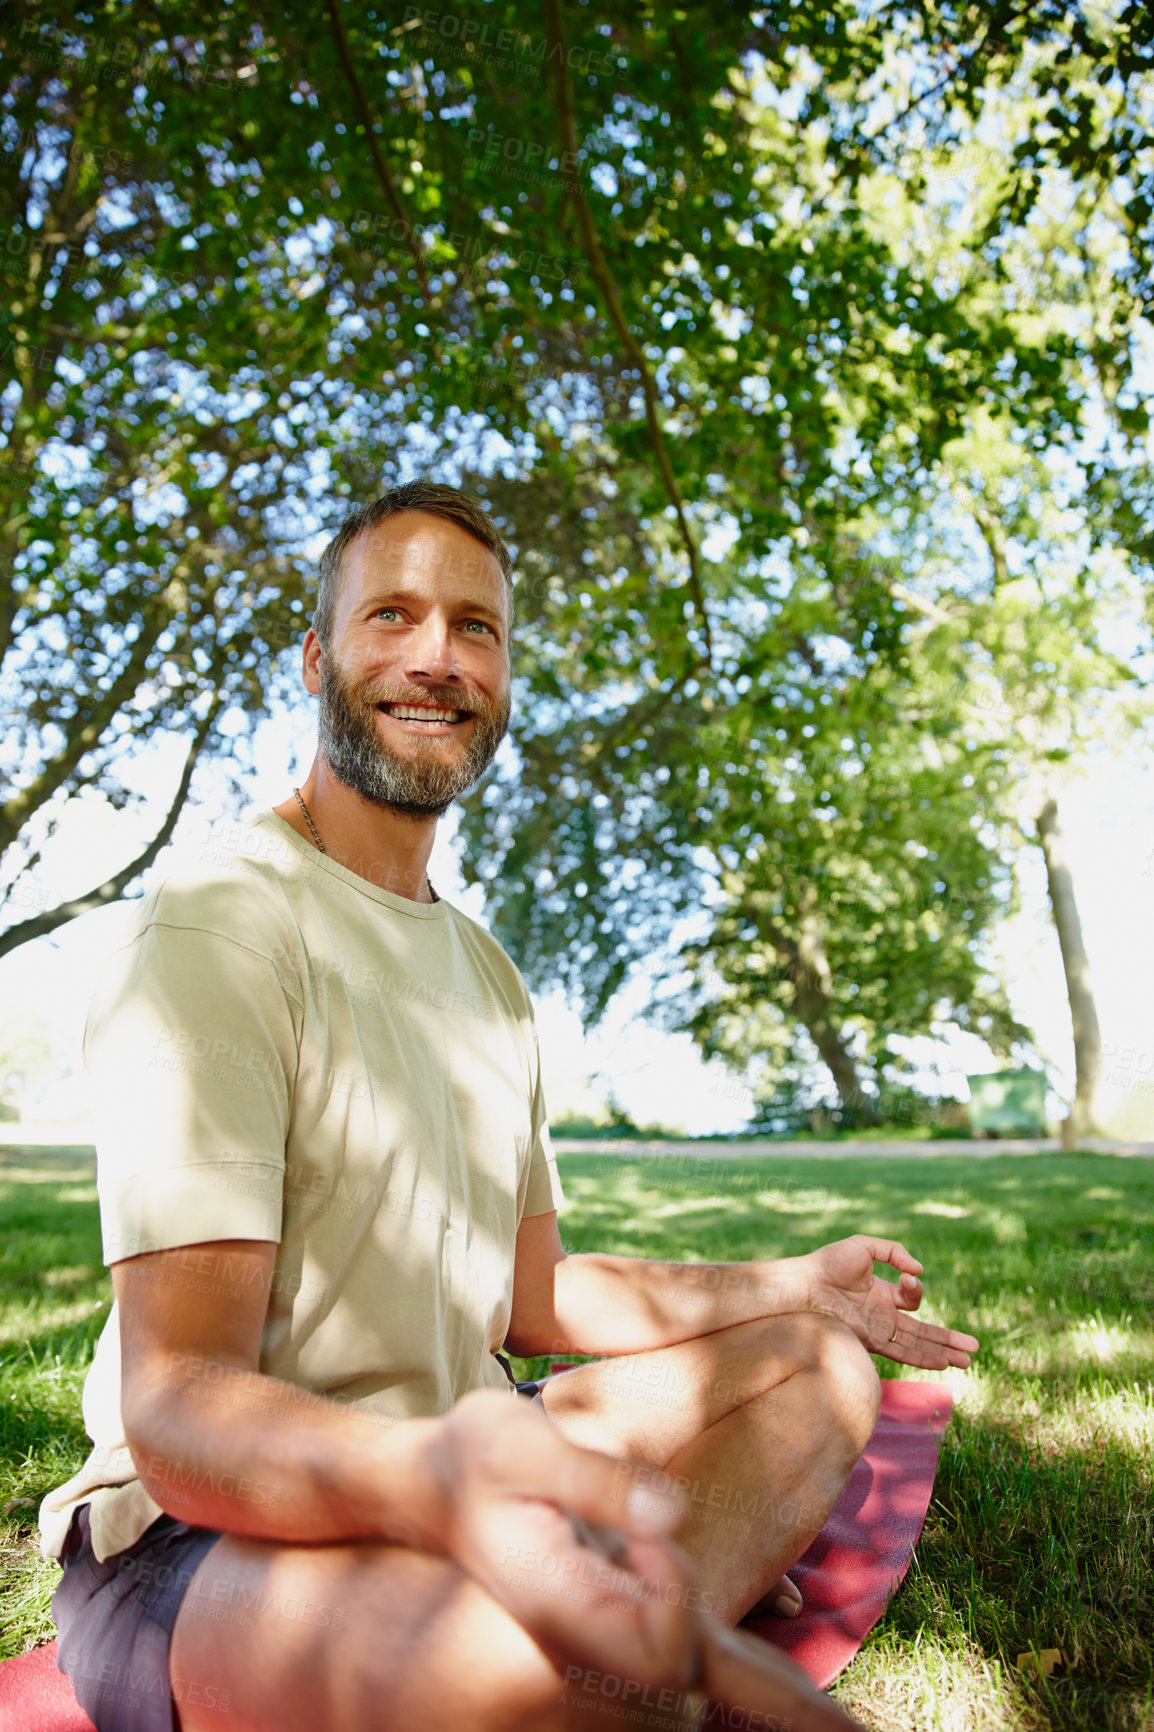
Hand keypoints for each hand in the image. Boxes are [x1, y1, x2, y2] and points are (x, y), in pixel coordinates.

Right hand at [428, 1390, 863, 1729]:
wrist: (423, 1482)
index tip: (648, 1526)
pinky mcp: (617, 1616)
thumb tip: (674, 1514)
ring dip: (770, 1694)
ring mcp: (604, 1636)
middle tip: (825, 1708)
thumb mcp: (518, 1445)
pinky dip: (753, 1678)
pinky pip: (695, 1656)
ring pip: (702, 1680)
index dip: (672, 1586)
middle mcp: (588, 1640)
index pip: (657, 1643)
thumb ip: (599, 1480)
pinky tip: (803, 1701)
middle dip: (773, 1702)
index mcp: (562, 1609)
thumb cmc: (468, 1456)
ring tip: (838, 1726)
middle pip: (694, 1688)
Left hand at [795, 1235, 978, 1368]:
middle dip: (948, 1339)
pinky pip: (903, 1352)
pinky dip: (924, 1358)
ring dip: (943, 1352)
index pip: (911, 1298)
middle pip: (922, 1330)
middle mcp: (882, 1314)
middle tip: (973, 1347)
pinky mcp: (871, 1341)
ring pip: (918, 1345)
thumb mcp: (864, 1247)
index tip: (910, 1278)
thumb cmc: (828, 1263)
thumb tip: (919, 1270)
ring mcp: (878, 1330)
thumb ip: (894, 1252)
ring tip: (968, 1360)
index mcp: (881, 1292)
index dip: (917, 1289)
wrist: (806, 1285)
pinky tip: (944, 1362)